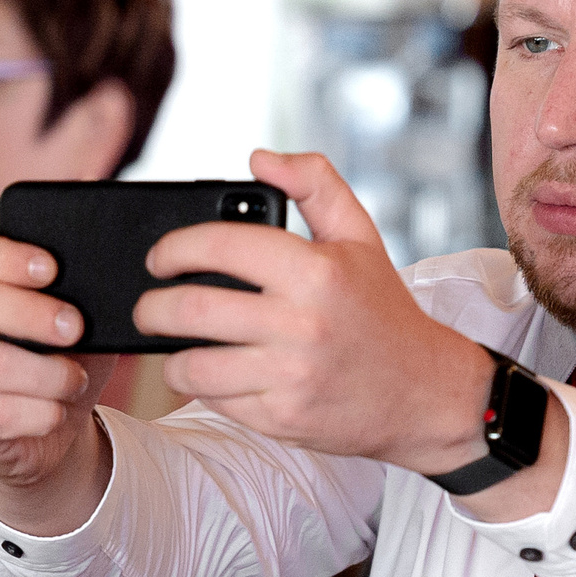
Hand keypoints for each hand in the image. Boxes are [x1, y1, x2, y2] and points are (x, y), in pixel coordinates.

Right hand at [0, 230, 116, 531]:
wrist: (58, 426)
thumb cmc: (70, 358)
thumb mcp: (84, 321)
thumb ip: (86, 294)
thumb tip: (117, 272)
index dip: (4, 256)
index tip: (51, 267)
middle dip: (28, 312)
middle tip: (75, 327)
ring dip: (45, 373)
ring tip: (76, 380)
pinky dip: (38, 414)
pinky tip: (59, 412)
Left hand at [135, 150, 493, 473]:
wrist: (427, 392)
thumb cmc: (384, 311)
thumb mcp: (361, 236)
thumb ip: (314, 183)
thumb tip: (259, 158)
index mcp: (316, 271)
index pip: (221, 245)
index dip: (174, 247)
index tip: (160, 257)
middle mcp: (302, 323)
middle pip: (193, 309)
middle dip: (152, 307)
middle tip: (148, 306)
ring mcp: (291, 376)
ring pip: (195, 366)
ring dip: (170, 356)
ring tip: (173, 344)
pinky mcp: (285, 418)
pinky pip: (219, 401)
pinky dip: (204, 388)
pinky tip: (213, 374)